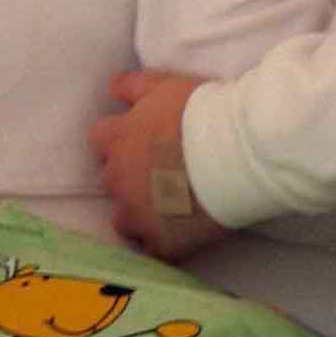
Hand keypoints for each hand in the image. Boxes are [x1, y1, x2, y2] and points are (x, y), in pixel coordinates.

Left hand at [88, 70, 232, 260]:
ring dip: (140, 215)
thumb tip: (112, 86)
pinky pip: (155, 250)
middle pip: (112, 182)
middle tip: (163, 174)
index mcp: (118, 140)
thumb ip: (134, 86)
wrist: (234, 151)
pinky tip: (184, 236)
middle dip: (130, 179)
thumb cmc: (201, 113)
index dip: (121, 141)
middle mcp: (119, 179)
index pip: (100, 140)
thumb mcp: (165, 86)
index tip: (142, 142)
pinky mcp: (162, 241)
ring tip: (171, 210)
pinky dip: (166, 244)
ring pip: (125, 221)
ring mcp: (137, 214)